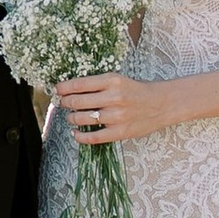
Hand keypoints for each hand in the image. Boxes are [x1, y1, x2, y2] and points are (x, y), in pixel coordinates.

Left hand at [54, 69, 184, 143]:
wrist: (161, 104)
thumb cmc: (137, 91)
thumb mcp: (118, 80)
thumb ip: (98, 84)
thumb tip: (71, 90)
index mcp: (112, 81)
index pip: (80, 84)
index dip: (64, 88)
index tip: (57, 89)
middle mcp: (113, 98)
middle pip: (77, 102)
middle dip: (65, 103)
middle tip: (62, 103)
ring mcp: (116, 116)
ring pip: (82, 119)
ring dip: (71, 118)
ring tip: (71, 117)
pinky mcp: (120, 132)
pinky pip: (93, 137)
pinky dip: (80, 137)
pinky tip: (76, 134)